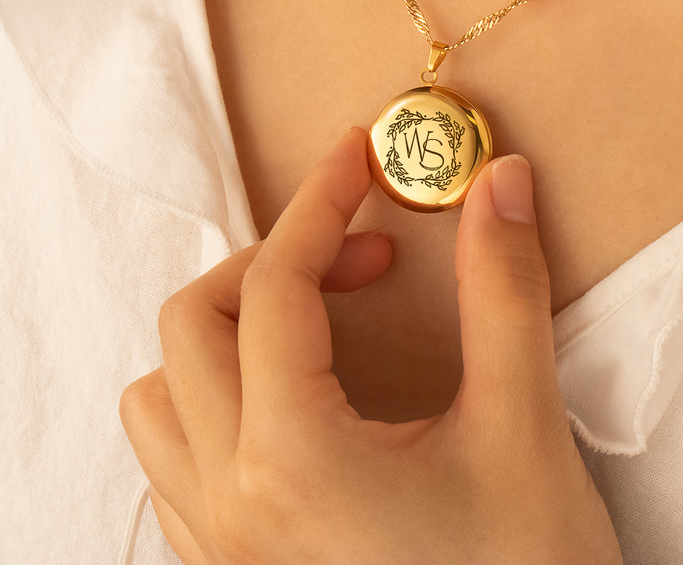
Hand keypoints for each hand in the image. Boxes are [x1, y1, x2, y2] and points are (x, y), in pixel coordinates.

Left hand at [120, 127, 621, 564]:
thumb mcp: (523, 429)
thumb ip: (505, 292)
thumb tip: (499, 182)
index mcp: (290, 458)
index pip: (274, 286)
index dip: (319, 202)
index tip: (358, 157)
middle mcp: (230, 504)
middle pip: (191, 326)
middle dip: (271, 260)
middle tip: (360, 256)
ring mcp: (220, 551)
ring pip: (159, 400)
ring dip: (225, 333)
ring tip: (315, 323)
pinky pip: (174, 463)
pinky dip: (215, 401)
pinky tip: (294, 402)